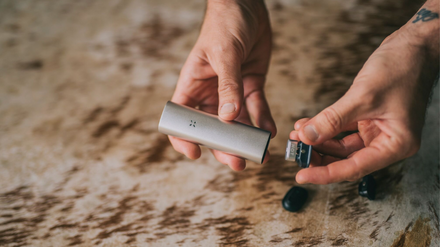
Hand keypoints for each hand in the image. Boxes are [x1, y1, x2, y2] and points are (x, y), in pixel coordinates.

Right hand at [170, 0, 275, 170]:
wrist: (246, 5)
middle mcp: (210, 93)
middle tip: (237, 162)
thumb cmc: (224, 24)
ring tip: (258, 153)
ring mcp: (232, 91)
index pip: (182, 119)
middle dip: (224, 146)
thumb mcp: (224, 54)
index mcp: (192, 86)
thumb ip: (227, 86)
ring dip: (246, 139)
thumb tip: (228, 118)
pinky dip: (263, 121)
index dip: (184, 138)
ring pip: (237, 123)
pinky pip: (257, 108)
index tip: (195, 153)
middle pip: (213, 128)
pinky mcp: (251, 85)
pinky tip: (269, 132)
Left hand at [290, 5, 438, 183]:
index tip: (302, 176)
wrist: (412, 46)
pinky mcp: (368, 118)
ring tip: (298, 134)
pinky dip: (325, 128)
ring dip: (318, 140)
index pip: (355, 167)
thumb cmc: (401, 68)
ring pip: (342, 145)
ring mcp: (377, 130)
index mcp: (396, 144)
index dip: (326, 173)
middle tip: (296, 150)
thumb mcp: (362, 97)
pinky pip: (342, 129)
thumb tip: (307, 137)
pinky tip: (308, 125)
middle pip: (347, 159)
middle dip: (319, 155)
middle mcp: (387, 141)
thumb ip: (332, 120)